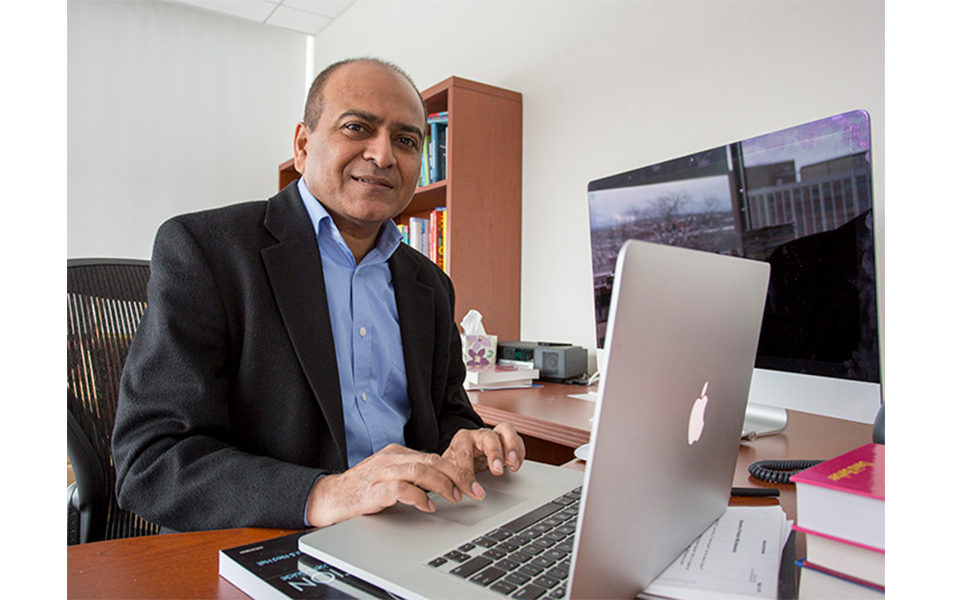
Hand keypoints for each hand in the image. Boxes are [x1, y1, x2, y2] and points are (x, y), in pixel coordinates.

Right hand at [305, 444, 482, 527]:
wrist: (329, 498)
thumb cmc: (362, 491)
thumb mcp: (390, 477)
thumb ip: (413, 478)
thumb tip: (444, 485)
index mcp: (396, 453)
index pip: (434, 457)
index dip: (457, 470)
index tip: (473, 484)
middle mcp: (391, 459)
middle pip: (432, 461)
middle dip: (458, 476)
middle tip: (474, 491)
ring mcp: (381, 473)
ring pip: (420, 470)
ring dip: (443, 485)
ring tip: (455, 498)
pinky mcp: (373, 490)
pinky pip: (401, 488)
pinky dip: (419, 497)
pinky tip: (428, 506)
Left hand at [442, 422, 524, 484]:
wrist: (463, 456)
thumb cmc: (455, 463)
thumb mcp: (447, 470)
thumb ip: (447, 477)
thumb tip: (447, 491)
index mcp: (461, 440)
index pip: (464, 454)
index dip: (469, 474)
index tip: (473, 491)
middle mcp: (479, 435)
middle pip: (488, 436)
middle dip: (494, 453)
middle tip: (497, 470)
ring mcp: (494, 436)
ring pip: (506, 431)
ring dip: (511, 447)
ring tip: (512, 464)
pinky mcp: (506, 442)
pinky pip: (517, 440)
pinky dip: (519, 451)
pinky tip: (516, 465)